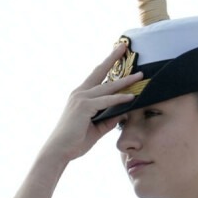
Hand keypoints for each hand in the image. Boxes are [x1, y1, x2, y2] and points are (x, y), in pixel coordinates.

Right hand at [38, 43, 141, 164]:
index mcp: (80, 96)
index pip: (96, 76)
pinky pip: (106, 101)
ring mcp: (81, 98)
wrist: (58, 150)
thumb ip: (109, 120)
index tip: (116, 53)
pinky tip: (131, 97)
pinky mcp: (84, 107)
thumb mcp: (96, 128)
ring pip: (108, 87)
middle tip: (123, 46)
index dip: (107, 64)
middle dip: (113, 58)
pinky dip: (119, 99)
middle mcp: (80, 93)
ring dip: (125, 81)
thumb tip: (123, 114)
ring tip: (139, 75)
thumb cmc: (74, 141)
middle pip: (100, 72)